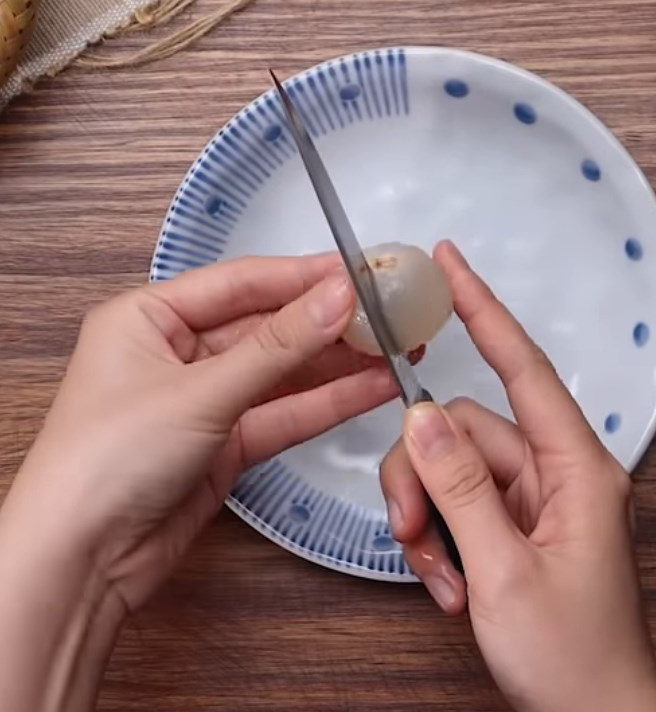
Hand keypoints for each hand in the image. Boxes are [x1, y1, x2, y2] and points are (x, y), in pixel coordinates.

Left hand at [0, 255, 396, 711]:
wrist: (81, 563)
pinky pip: (284, 413)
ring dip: (338, 363)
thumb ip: (278, 346)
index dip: (304, 276)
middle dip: (329, 322)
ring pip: (283, 372)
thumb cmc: (106, 460)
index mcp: (150, 316)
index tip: (360, 272)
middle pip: (268, 326)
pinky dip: (327, 402)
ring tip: (396, 348)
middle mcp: (178, 352)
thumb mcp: (201, 390)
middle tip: (389, 312)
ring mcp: (206, 399)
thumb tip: (339, 295)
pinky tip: (372, 388)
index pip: (242, 282)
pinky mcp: (227, 443)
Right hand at [380, 242, 655, 711]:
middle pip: (461, 430)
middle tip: (410, 533)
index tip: (452, 263)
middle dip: (421, 478)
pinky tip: (449, 585)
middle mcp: (555, 472)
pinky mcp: (510, 522)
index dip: (484, 310)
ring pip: (449, 468)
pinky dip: (438, 540)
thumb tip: (420, 418)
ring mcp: (531, 498)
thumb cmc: (574, 658)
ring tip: (437, 575)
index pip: (524, 367)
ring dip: (428, 519)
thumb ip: (460, 489)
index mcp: (578, 468)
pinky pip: (455, 503)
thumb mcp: (504, 574)